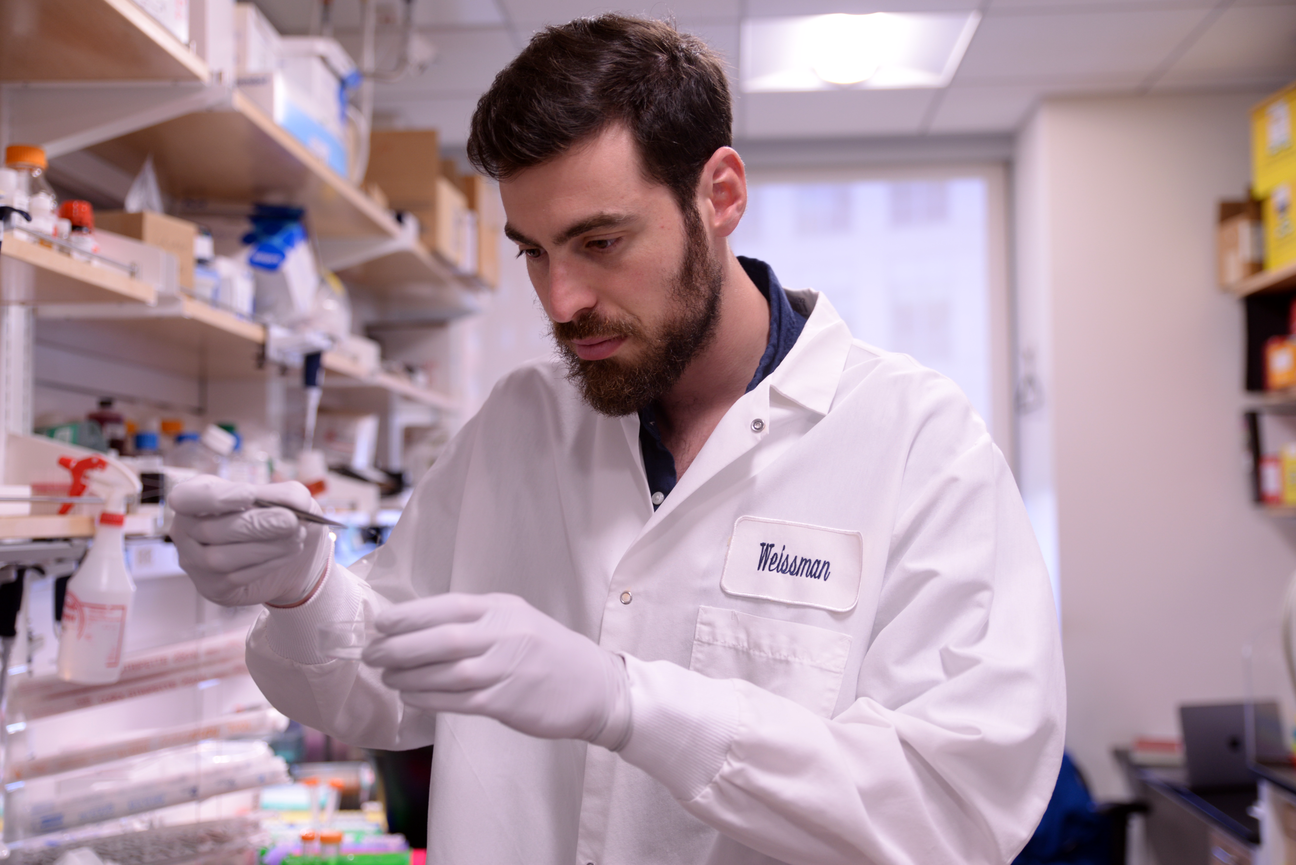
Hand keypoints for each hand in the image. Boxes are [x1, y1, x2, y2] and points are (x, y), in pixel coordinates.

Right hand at [169, 475, 331, 606]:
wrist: (294, 559)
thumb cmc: (282, 519)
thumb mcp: (291, 499)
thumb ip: (288, 495)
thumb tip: (291, 502)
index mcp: (196, 497)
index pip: (187, 497)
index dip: (216, 497)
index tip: (250, 494)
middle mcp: (186, 529)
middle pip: (210, 530)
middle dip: (255, 525)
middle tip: (291, 521)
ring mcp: (194, 561)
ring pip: (220, 558)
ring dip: (264, 547)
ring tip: (297, 537)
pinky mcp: (211, 587)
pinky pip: (234, 578)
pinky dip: (266, 564)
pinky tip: (289, 552)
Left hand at [363, 593, 631, 748]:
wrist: (595, 686)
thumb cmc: (549, 652)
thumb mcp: (517, 619)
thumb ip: (477, 620)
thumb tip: (420, 627)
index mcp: (503, 608)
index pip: (447, 606)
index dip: (409, 615)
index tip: (380, 623)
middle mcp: (504, 634)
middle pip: (440, 639)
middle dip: (398, 647)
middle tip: (371, 654)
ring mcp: (506, 668)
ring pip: (445, 672)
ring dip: (408, 676)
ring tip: (387, 677)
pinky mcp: (507, 702)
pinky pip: (458, 700)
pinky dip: (429, 699)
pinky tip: (412, 697)